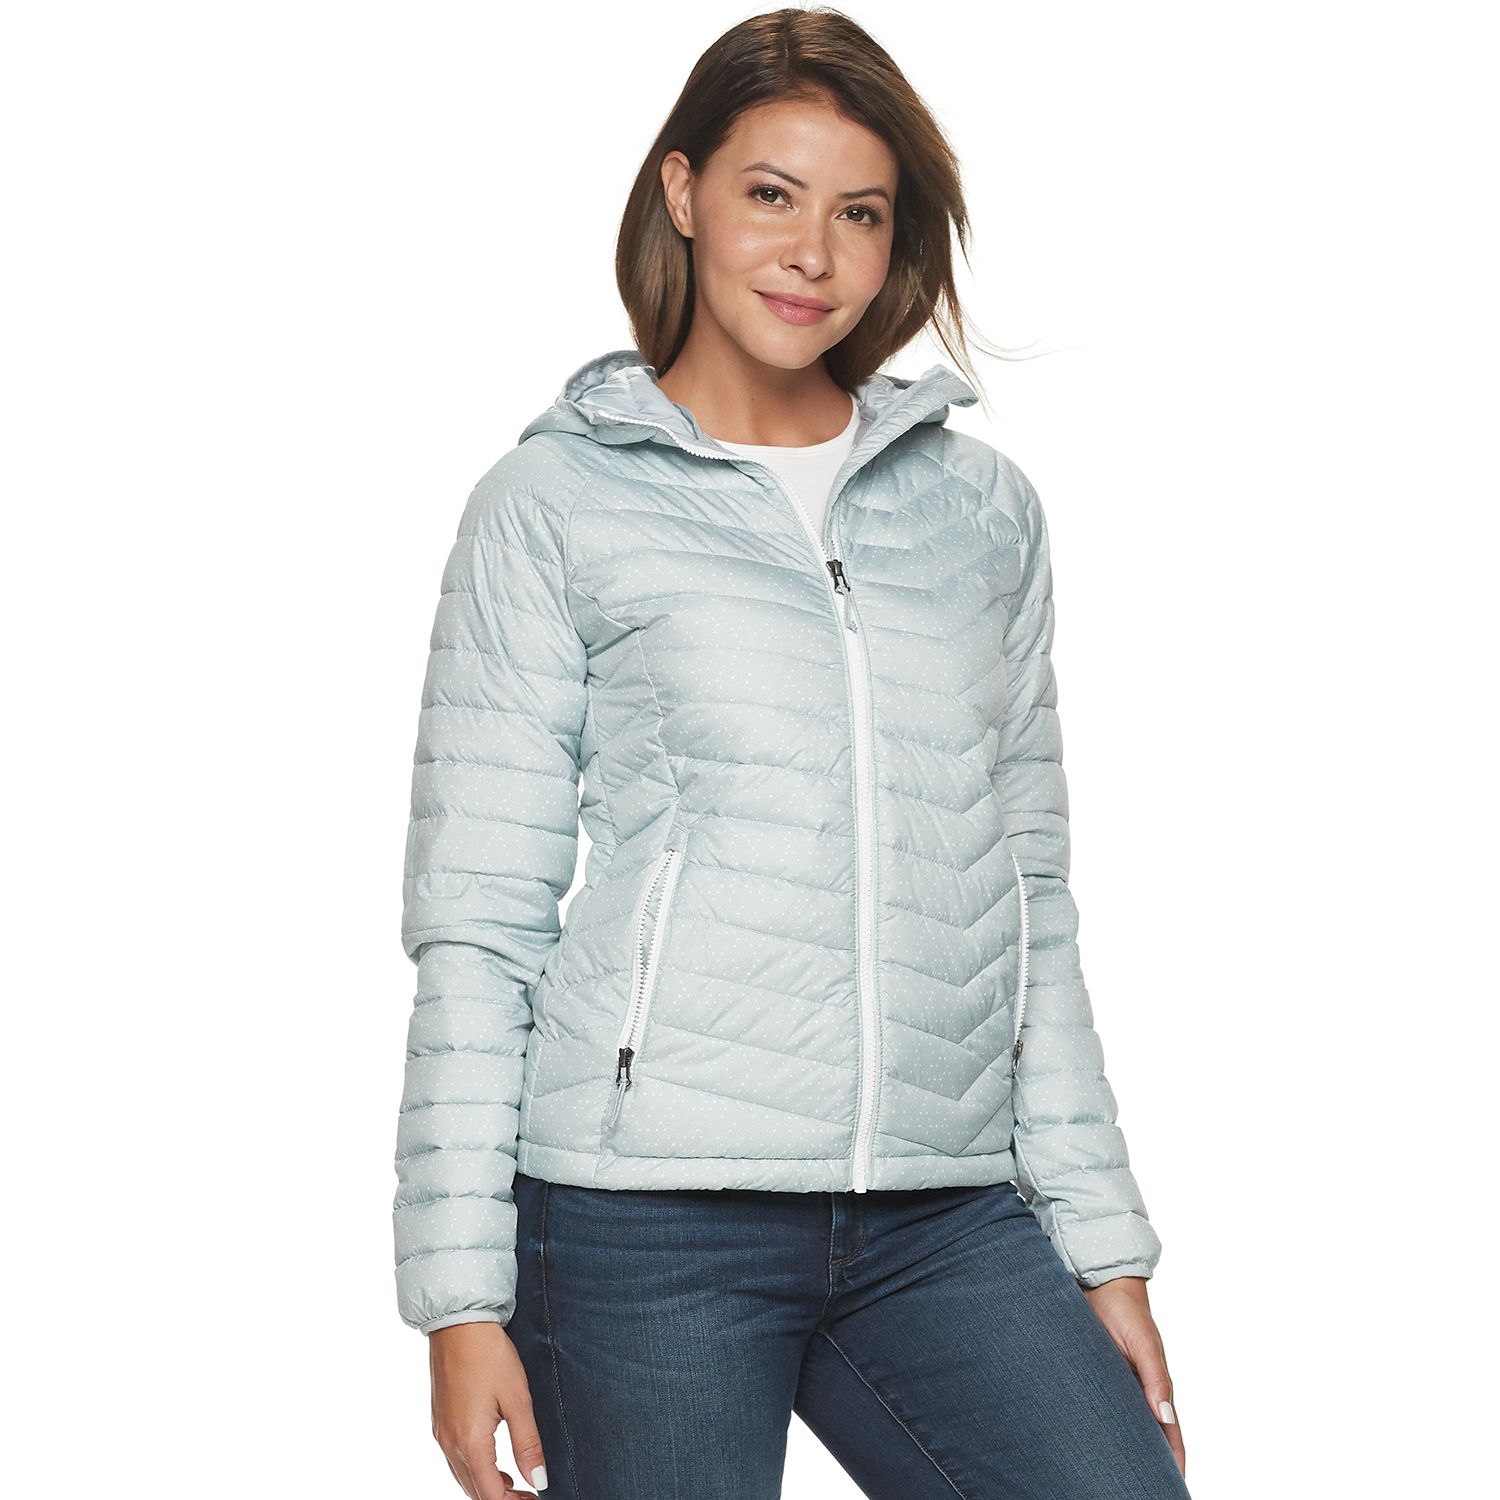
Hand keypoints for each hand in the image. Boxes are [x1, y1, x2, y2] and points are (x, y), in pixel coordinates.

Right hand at [429, 1321, 549, 1496]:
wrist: (459, 1323)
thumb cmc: (490, 1355)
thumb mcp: (517, 1398)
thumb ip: (528, 1443)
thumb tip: (538, 1480)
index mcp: (469, 1442)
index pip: (491, 1494)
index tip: (536, 1499)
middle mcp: (450, 1444)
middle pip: (474, 1491)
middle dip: (502, 1498)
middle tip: (530, 1495)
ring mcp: (441, 1433)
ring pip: (463, 1477)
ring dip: (488, 1487)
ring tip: (517, 1484)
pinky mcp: (440, 1421)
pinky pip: (456, 1460)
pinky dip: (475, 1470)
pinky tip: (494, 1462)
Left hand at [1081, 1277, 1185, 1478]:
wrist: (1099, 1284)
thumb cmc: (1128, 1311)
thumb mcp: (1144, 1345)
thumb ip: (1156, 1378)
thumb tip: (1165, 1415)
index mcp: (1156, 1386)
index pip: (1169, 1434)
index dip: (1173, 1460)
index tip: (1173, 1485)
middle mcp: (1136, 1391)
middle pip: (1144, 1435)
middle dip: (1143, 1460)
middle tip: (1137, 1484)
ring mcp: (1114, 1385)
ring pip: (1118, 1423)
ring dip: (1116, 1444)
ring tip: (1106, 1471)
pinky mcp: (1092, 1376)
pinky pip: (1094, 1405)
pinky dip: (1092, 1421)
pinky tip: (1081, 1437)